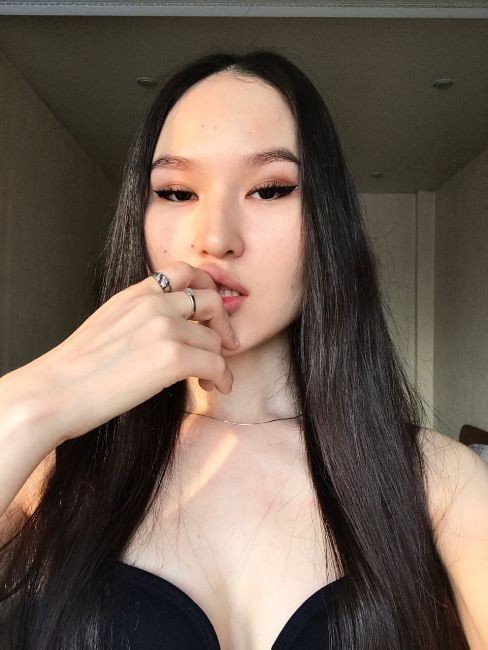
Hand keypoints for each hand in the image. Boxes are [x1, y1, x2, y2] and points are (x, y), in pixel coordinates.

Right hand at [3, 262, 238, 443]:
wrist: (55, 392)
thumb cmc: (76, 368)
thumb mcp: (108, 323)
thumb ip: (139, 314)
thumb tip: (166, 327)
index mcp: (136, 293)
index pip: (184, 271)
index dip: (206, 288)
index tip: (212, 312)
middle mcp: (154, 304)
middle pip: (211, 300)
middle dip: (223, 324)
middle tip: (224, 345)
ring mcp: (165, 328)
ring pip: (215, 340)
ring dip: (219, 362)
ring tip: (208, 380)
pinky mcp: (173, 359)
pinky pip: (217, 365)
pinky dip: (223, 379)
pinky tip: (217, 388)